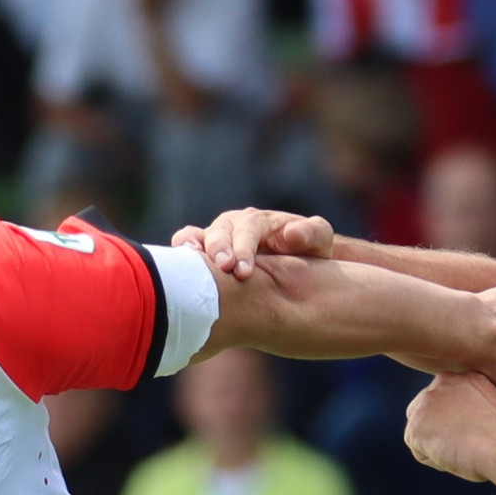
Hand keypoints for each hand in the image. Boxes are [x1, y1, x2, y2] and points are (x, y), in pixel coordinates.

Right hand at [176, 207, 337, 279]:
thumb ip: (312, 233)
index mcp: (259, 221)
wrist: (296, 261)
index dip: (244, 249)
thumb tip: (291, 233)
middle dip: (219, 249)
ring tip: (191, 266)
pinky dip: (181, 251)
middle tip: (223, 269)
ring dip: (194, 250)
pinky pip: (187, 246)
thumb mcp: (319, 240)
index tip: (244, 272)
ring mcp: (216, 238)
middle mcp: (233, 226)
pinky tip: (176, 268)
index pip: (248, 230)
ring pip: (199, 237)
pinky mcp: (204, 254)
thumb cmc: (308, 251)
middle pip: (220, 232)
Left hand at [405, 371, 495, 481]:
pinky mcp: (415, 425)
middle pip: (428, 414)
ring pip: (424, 435)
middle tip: (465, 446)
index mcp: (465, 377)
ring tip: (464, 451)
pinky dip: (436, 461)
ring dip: (440, 449)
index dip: (457, 424)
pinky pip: (421, 452)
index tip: (474, 435)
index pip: (447, 402)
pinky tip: (455, 457)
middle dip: (440, 433)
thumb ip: (478, 405)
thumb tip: (472, 418)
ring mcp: (425, 402)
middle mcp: (442, 382)